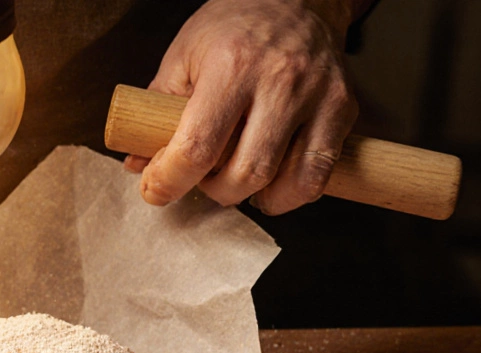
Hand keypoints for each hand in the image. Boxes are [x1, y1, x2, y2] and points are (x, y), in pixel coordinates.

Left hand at [126, 0, 360, 214]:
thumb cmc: (233, 28)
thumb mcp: (183, 56)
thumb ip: (156, 111)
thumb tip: (137, 164)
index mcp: (231, 64)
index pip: (198, 146)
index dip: (169, 180)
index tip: (155, 188)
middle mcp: (280, 80)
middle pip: (244, 173)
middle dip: (213, 191)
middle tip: (202, 179)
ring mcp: (317, 95)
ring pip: (284, 180)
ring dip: (251, 196)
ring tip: (235, 180)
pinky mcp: (343, 108)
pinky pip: (318, 173)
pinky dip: (290, 194)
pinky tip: (272, 185)